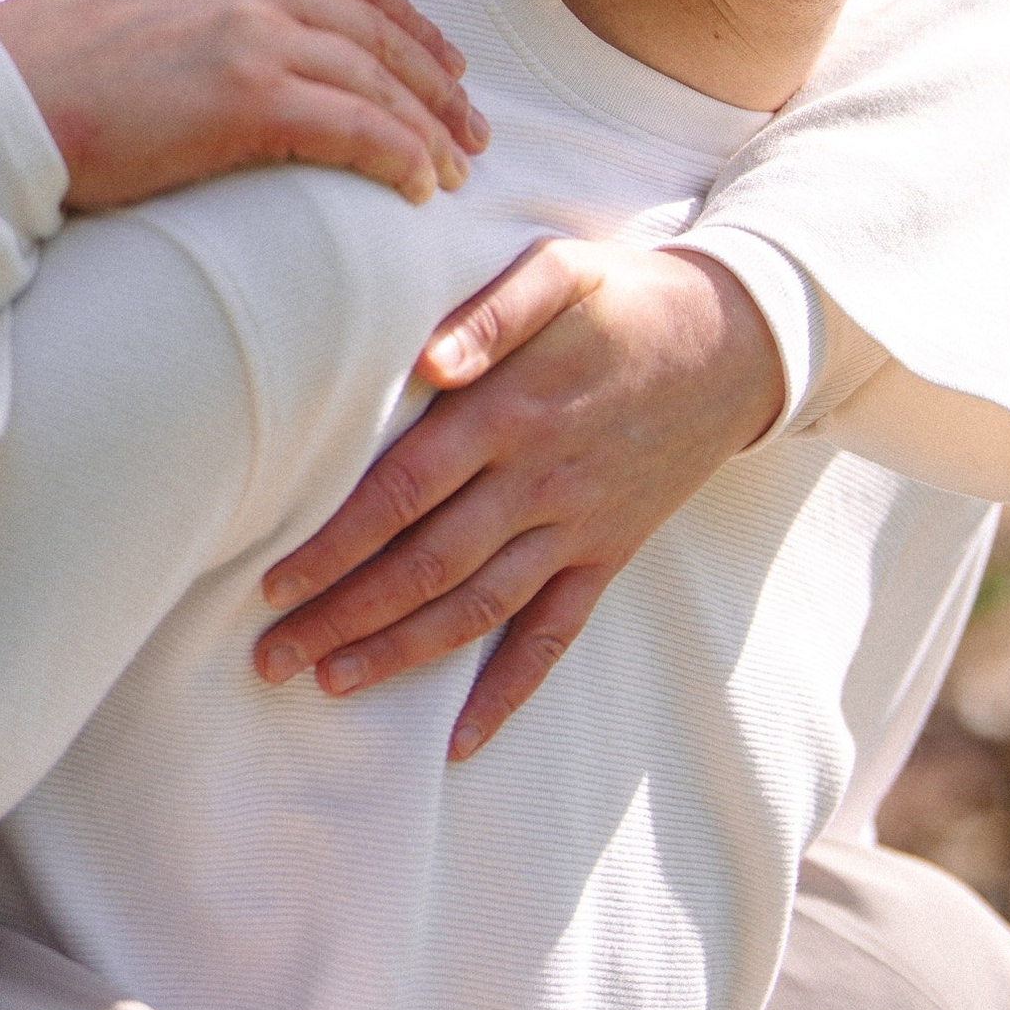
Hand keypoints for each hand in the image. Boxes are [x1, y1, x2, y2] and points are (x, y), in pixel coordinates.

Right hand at [0, 0, 486, 213]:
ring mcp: (255, 32)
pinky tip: (420, 187)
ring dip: (428, 131)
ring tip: (455, 171)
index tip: (444, 66)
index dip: (409, 28)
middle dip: (435, 84)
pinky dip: (400, 157)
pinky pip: (358, 128)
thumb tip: (218, 27)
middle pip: (378, 32)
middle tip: (474, 130)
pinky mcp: (250, 96)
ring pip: (378, 82)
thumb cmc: (45, 60)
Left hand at [251, 234, 785, 756]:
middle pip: (425, 567)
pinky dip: (507, 692)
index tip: (275, 581)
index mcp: (510, 412)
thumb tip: (430, 360)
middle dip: (344, 617)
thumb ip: (492, 310)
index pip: (402, 493)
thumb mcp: (562, 270)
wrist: (738, 344)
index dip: (335, 544)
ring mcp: (576, 528)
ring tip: (330, 683)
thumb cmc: (626, 298)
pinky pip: (554, 637)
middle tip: (271, 657)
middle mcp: (538, 482)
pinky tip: (460, 739)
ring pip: (477, 610)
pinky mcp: (608, 555)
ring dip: (401, 655)